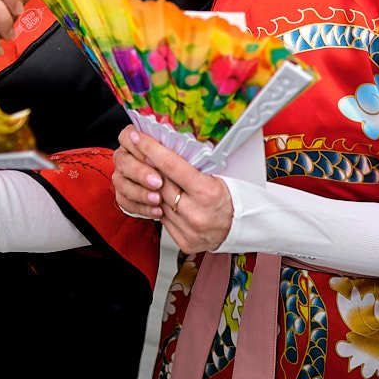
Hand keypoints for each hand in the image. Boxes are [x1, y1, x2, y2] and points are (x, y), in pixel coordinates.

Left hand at [113, 127, 233, 253]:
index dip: (150, 148)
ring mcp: (189, 230)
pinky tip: (163, 198)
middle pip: (160, 183)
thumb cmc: (232, 196)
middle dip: (146, 164)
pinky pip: (163, 220)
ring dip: (151, 188)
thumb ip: (190, 166)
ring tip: (150, 175)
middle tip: (136, 150)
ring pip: (158, 202)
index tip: (136, 137)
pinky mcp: (184, 241)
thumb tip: (166, 147)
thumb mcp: (217, 175)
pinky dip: (161, 208)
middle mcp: (196, 213)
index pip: (170, 165)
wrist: (241, 226)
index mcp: (207, 192)